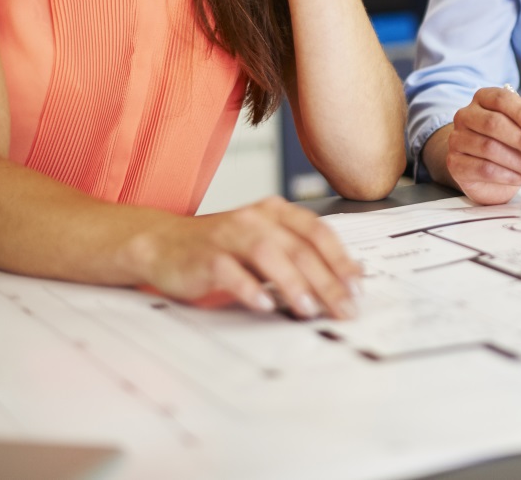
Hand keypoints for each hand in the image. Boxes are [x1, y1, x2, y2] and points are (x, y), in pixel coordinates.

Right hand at [131, 196, 361, 318]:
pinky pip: (230, 271)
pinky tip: (263, 305)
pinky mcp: (205, 256)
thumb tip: (348, 275)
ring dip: (292, 283)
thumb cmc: (221, 247)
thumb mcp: (266, 243)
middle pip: (299, 247)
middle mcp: (255, 218)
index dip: (341, 259)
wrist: (163, 243)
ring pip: (269, 254)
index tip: (357, 286)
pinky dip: (249, 288)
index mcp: (276, 211)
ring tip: (308, 308)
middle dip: (326, 280)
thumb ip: (302, 255)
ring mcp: (229, 235)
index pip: (318, 232)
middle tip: (343, 308)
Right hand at [443, 86, 520, 204]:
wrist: (490, 173)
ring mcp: (457, 139)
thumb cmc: (511, 145)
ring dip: (519, 162)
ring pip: (489, 148)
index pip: (501, 99)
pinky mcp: (455, 163)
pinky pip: (484, 169)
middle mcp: (466, 115)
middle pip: (493, 123)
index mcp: (484, 99)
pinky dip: (509, 176)